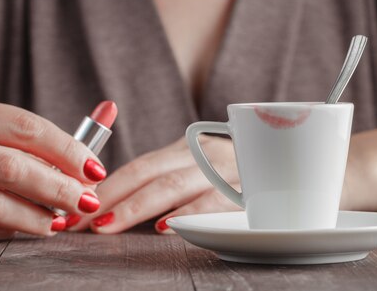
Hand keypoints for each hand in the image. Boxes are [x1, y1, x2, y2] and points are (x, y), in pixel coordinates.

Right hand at [0, 98, 105, 242]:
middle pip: (12, 168)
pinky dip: (12, 231)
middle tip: (87, 202)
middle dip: (59, 188)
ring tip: (63, 220)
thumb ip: (44, 131)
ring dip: (39, 217)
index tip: (95, 170)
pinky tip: (31, 227)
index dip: (67, 149)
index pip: (25, 127)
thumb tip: (110, 111)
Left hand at [69, 136, 240, 233]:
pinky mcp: (251, 190)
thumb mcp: (203, 168)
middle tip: (77, 223)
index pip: (138, 166)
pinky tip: (165, 227)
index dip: (104, 187)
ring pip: (173, 185)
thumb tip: (118, 204)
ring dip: (135, 207)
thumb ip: (168, 179)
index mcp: (189, 149)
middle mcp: (205, 154)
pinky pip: (215, 201)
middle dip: (108, 199)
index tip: (76, 209)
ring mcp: (228, 170)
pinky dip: (189, 213)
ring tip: (105, 226)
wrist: (301, 163)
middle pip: (147, 173)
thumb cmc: (241, 174)